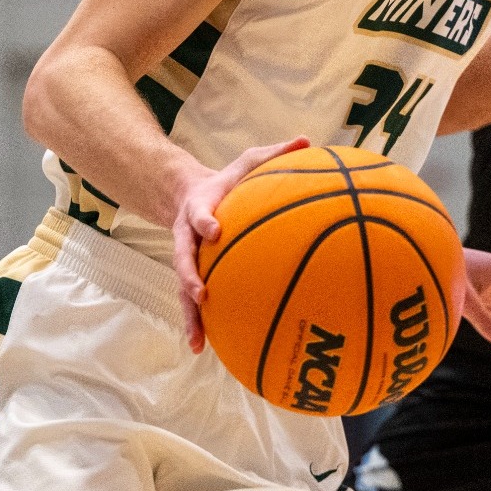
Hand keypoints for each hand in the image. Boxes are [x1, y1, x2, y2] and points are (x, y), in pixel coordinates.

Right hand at [173, 135, 310, 351]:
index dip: (204, 221)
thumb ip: (274, 154)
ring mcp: (187, 259)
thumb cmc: (228, 181)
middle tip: (201, 292)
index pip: (199, 214)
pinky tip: (206, 350)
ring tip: (199, 341)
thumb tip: (308, 140)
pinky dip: (197, 324)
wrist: (186, 195)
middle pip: (182, 258)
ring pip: (182, 289)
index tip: (214, 231)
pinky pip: (192, 302)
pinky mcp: (192, 276)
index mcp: (200, 207)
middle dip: (190, 276)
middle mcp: (187, 237)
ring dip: (190, 314)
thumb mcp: (247, 162)